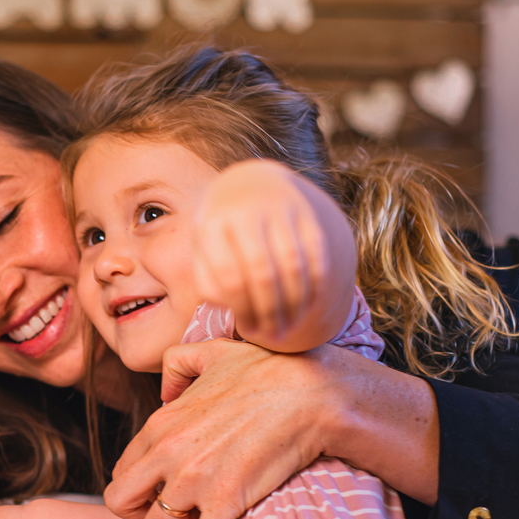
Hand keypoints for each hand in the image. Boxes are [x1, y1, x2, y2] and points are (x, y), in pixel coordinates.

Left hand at [108, 340, 332, 518]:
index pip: (122, 470)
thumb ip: (178, 364)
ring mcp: (195, 479)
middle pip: (120, 502)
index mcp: (161, 424)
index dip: (137, 488)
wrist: (311, 390)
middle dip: (138, 516)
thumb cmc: (267, 369)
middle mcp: (168, 453)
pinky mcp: (227, 500)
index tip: (159, 494)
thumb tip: (166, 390)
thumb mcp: (212, 352)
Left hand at [195, 161, 354, 349]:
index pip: (230, 277)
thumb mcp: (203, 249)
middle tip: (275, 335)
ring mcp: (278, 209)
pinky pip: (315, 255)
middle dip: (271, 312)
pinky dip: (314, 285)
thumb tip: (232, 309)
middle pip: (263, 274)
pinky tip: (307, 306)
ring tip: (291, 325)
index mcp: (212, 225)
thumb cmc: (221, 230)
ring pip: (293, 266)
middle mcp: (246, 213)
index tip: (250, 331)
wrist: (250, 183)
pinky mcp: (305, 211)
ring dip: (295, 303)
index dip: (242, 310)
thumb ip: (208, 281)